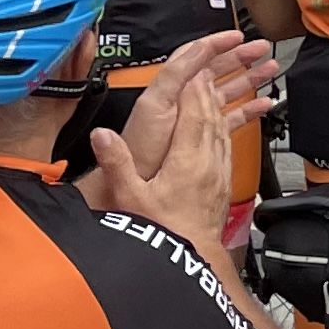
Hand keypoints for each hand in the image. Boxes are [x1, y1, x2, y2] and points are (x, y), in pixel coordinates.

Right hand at [86, 34, 275, 246]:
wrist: (194, 258)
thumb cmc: (162, 232)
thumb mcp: (131, 199)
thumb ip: (117, 164)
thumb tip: (102, 135)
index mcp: (187, 161)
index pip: (193, 115)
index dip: (193, 90)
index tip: (191, 70)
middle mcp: (209, 163)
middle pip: (211, 117)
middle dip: (206, 91)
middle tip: (203, 70)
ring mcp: (220, 173)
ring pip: (222, 130)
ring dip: (217, 107)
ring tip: (211, 90)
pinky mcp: (224, 184)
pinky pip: (226, 147)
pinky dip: (222, 129)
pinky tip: (218, 127)